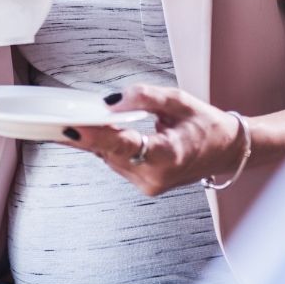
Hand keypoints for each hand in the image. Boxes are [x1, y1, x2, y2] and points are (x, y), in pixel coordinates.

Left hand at [58, 84, 243, 196]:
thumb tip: (110, 102)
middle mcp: (156, 176)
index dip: (94, 136)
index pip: (124, 145)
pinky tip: (100, 132)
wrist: (226, 151)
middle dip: (87, 134)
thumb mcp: (178, 100)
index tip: (69, 128)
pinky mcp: (144, 186)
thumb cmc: (206, 124)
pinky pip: (117, 162)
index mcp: (169, 155)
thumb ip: (144, 97)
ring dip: (96, 140)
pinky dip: (108, 147)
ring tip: (78, 120)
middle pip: (109, 153)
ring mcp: (149, 185)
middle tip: (59, 118)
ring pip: (110, 159)